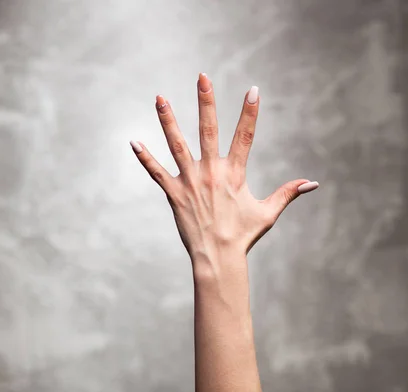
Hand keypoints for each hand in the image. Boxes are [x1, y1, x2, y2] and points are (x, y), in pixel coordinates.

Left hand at [130, 73, 318, 267]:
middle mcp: (211, 172)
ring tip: (159, 97)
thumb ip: (287, 193)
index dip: (250, 113)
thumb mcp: (267, 213)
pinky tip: (133, 141)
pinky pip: (156, 172)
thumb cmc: (243, 236)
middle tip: (202, 77)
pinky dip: (145, 157)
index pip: (245, 136)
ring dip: (168, 120)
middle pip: (208, 130)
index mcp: (234, 174)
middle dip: (206, 102)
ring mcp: (190, 181)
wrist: (218, 258)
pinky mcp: (173, 193)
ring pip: (177, 144)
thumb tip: (313, 183)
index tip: (253, 90)